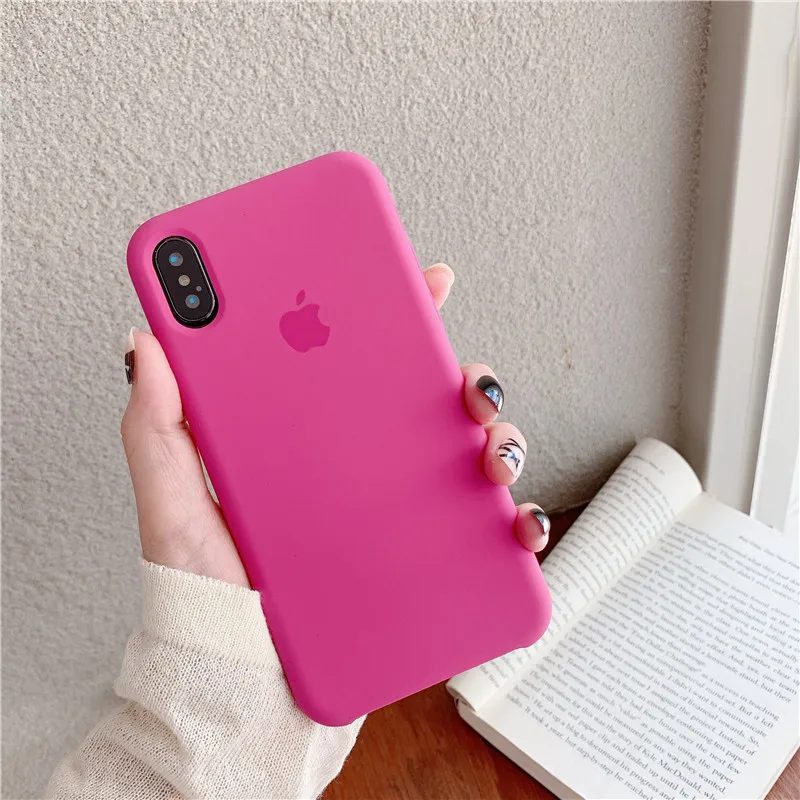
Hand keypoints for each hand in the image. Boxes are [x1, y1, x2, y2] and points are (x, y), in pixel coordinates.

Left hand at [121, 264, 549, 587]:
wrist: (244, 686)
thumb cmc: (210, 596)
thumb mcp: (172, 509)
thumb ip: (157, 431)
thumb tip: (147, 344)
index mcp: (310, 441)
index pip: (357, 362)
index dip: (396, 314)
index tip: (426, 280)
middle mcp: (363, 469)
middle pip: (429, 404)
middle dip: (467, 379)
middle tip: (468, 383)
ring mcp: (399, 515)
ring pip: (470, 457)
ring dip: (500, 440)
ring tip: (490, 454)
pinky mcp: (424, 563)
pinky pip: (485, 534)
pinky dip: (516, 520)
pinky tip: (514, 520)